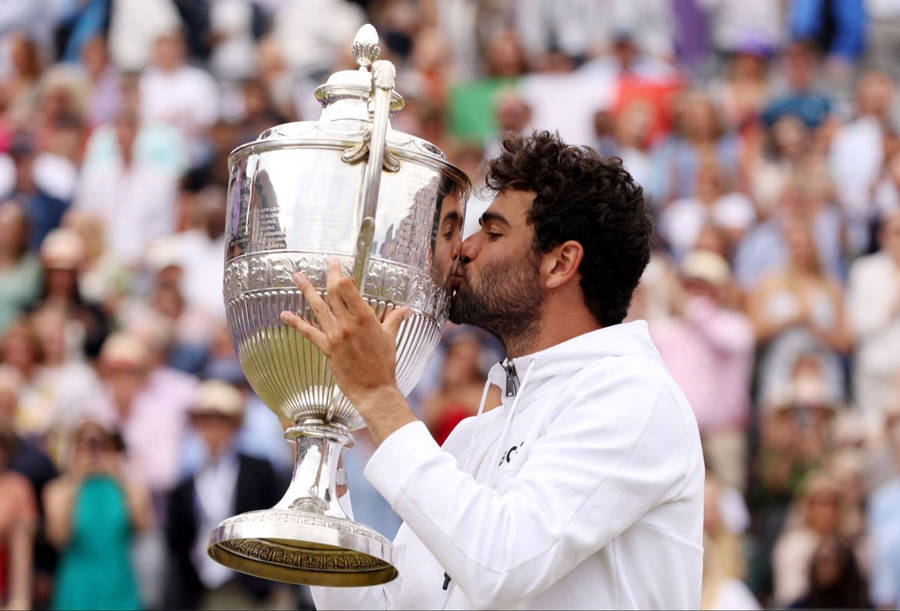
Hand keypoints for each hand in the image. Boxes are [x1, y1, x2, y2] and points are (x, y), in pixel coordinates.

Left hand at [279, 259, 413, 432]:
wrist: (374, 390)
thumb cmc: (384, 364)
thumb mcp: (390, 337)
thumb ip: (394, 319)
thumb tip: (405, 309)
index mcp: (365, 317)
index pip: (347, 288)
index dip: (340, 274)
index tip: (337, 265)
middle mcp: (348, 323)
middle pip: (332, 293)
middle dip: (327, 275)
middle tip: (324, 263)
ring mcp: (335, 335)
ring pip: (318, 307)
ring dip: (307, 290)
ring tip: (297, 276)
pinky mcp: (327, 348)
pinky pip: (308, 332)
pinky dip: (296, 322)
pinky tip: (285, 314)